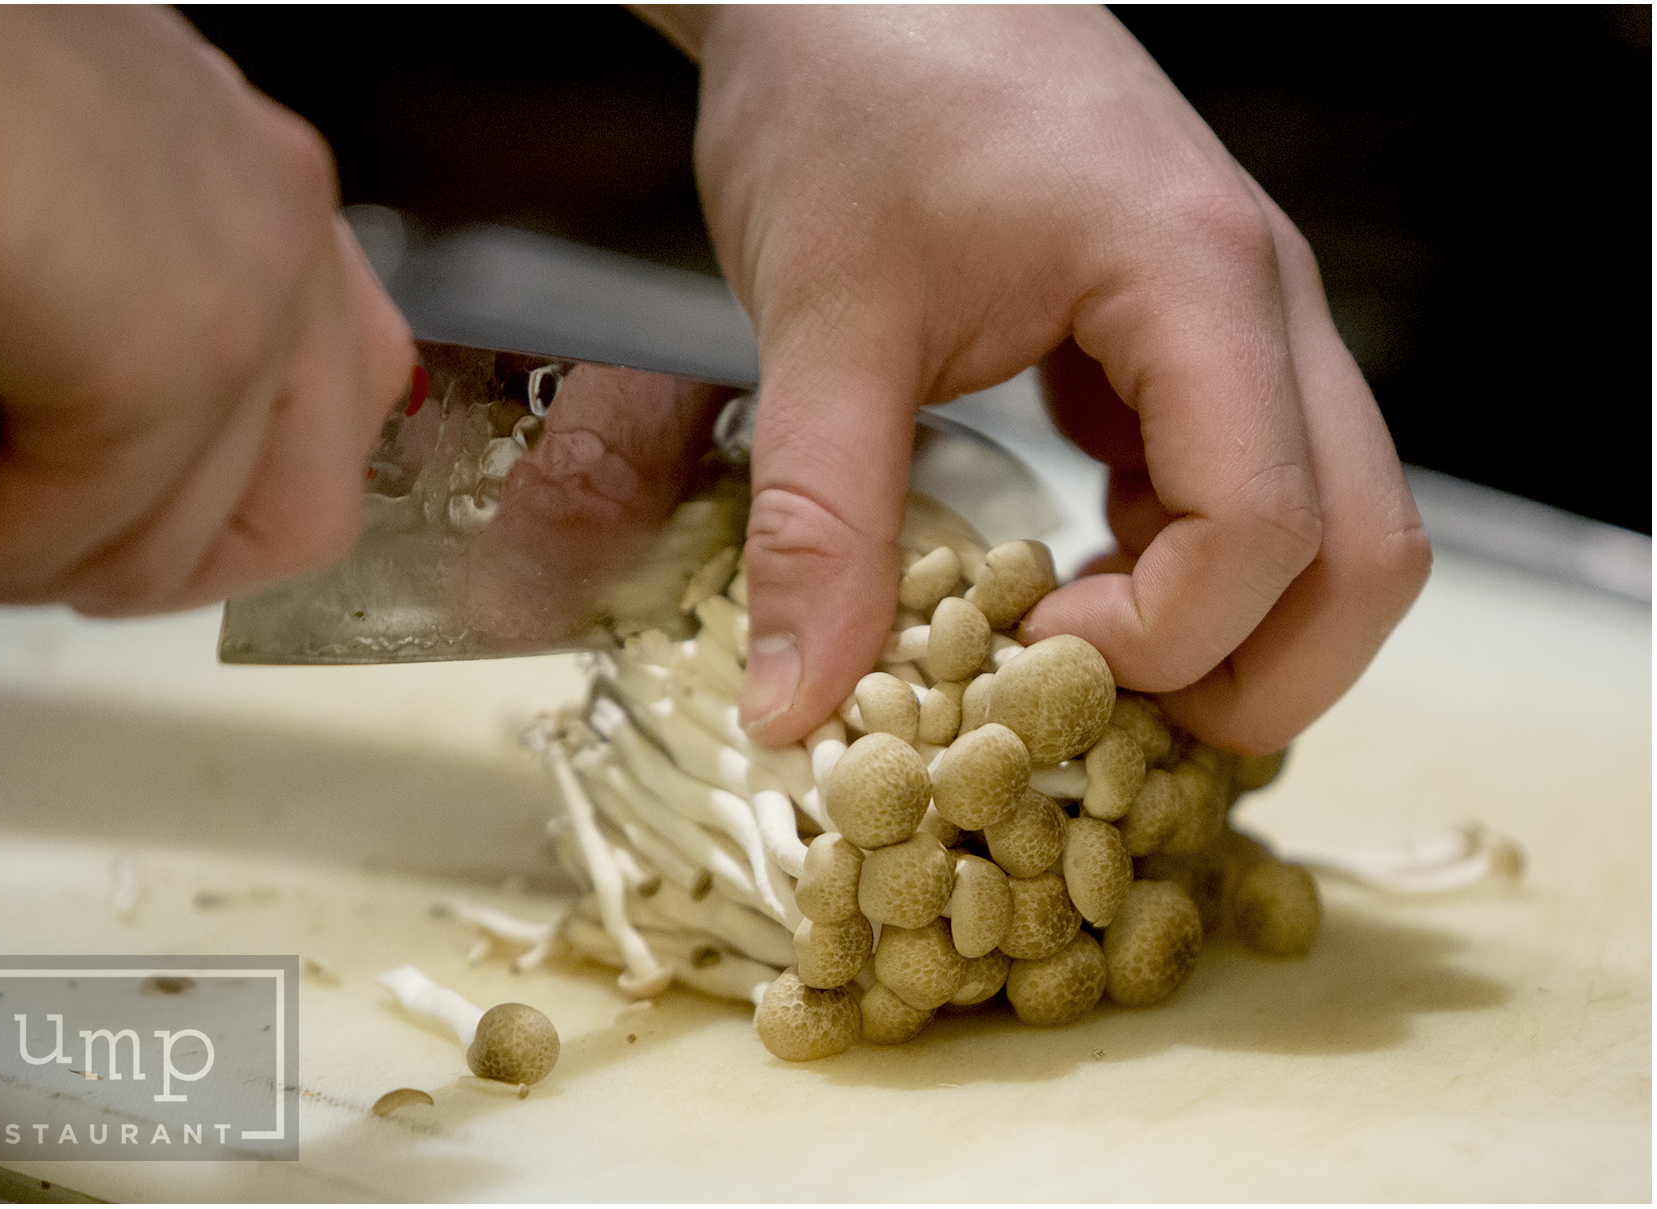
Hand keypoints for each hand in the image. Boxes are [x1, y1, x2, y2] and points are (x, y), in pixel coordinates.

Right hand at [0, 6, 413, 615]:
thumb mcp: (61, 173)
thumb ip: (118, 281)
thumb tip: (70, 417)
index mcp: (268, 186)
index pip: (340, 396)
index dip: (232, 499)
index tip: (119, 520)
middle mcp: (287, 231)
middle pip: (309, 504)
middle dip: (162, 574)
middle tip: (36, 570)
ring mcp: (247, 298)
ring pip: (179, 544)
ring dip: (35, 570)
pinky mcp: (165, 362)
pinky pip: (73, 529)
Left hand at [638, 5, 1430, 752]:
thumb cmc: (851, 98)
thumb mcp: (821, 322)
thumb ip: (820, 523)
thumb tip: (802, 706)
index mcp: (1195, 284)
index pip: (1267, 530)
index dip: (1162, 641)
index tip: (1022, 665)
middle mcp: (1259, 302)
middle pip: (1365, 550)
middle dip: (1259, 677)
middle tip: (1104, 731)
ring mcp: (1241, 314)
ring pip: (1333, 521)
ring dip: (1235, 627)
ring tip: (1083, 670)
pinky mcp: (1192, 328)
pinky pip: (1252, 476)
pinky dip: (1190, 560)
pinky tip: (1078, 575)